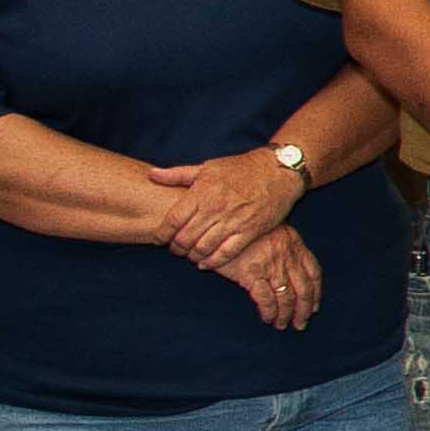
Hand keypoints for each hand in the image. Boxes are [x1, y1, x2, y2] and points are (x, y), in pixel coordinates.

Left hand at [158, 148, 302, 267]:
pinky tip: (206, 263)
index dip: (161, 234)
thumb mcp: (208, 167)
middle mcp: (215, 208)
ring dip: (192, 256)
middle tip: (175, 249)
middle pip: (185, 237)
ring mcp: (233, 221)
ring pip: (204, 247)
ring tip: (190, 255)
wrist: (278, 171)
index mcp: (202, 192)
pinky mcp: (250, 231)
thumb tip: (151, 174)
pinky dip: (213, 262)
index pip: (173, 220)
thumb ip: (177, 174)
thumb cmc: (241, 168)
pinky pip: (226, 253)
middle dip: (176, 248)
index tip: (158, 239)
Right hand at [217, 231, 320, 330]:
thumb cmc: (245, 228)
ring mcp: (271, 266)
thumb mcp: (273, 230)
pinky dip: (269, 312)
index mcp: (294, 244)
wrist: (222, 223)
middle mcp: (287, 256)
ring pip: (286, 298)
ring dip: (285, 315)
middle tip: (300, 323)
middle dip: (304, 310)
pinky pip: (266, 299)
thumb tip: (294, 271)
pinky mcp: (252, 274)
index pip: (314, 273)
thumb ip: (285, 247)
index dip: (316, 293)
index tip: (314, 307)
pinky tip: (267, 318)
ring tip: (281, 324)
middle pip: (304, 290)